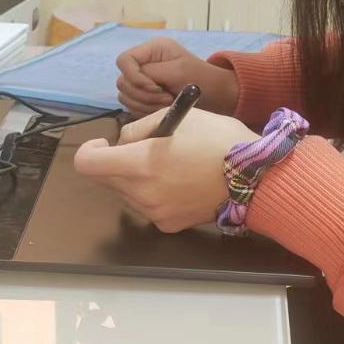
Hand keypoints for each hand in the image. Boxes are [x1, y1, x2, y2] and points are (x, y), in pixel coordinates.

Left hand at [74, 107, 256, 233]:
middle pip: (104, 179)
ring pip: (124, 193)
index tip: (105, 144)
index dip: (90, 150)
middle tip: (142, 149)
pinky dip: (151, 194)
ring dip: (133, 179)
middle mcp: (142, 193)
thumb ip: (139, 128)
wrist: (256, 177)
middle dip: (115, 162)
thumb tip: (123, 142)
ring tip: (166, 166)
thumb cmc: (219, 139)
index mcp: (141, 163)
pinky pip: (145, 207)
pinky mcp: (167, 225)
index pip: (87, 164)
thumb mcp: (177, 118)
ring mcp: (154, 213)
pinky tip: (177, 184)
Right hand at [116, 37, 238, 117]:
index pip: (124, 61)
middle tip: (167, 99)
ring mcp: (142, 82)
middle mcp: (143, 65)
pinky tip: (163, 111)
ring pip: (126, 97)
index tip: (155, 87)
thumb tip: (134, 81)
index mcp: (151, 50)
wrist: (216, 96)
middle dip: (143, 95)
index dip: (134, 77)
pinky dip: (146, 112)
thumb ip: (151, 72)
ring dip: (145, 105)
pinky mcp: (144, 98)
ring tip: (168, 105)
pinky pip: (133, 108)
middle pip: (122, 82)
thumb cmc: (201, 78)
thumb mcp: (178, 71)